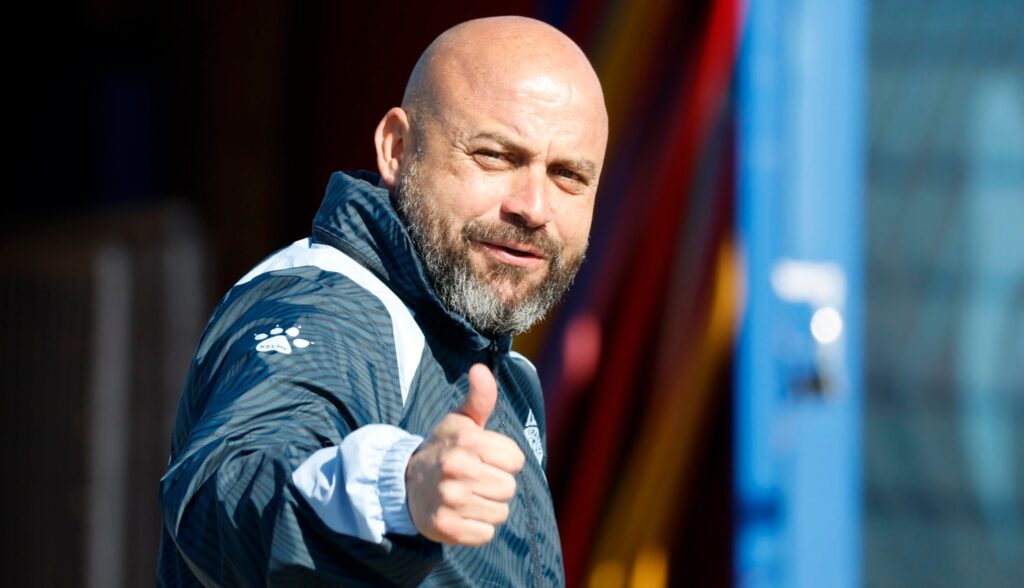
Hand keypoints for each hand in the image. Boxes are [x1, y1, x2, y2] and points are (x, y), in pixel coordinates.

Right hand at [405, 364, 525, 545]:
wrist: (406, 483)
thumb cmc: (444, 448)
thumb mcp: (460, 421)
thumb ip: (479, 397)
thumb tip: (481, 369)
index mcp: (465, 442)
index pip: (516, 460)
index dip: (504, 460)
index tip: (485, 458)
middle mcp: (456, 469)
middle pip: (509, 487)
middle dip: (497, 484)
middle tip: (474, 478)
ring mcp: (449, 500)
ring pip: (500, 512)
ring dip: (488, 506)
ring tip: (468, 495)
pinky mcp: (446, 528)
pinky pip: (485, 534)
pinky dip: (478, 527)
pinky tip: (462, 513)